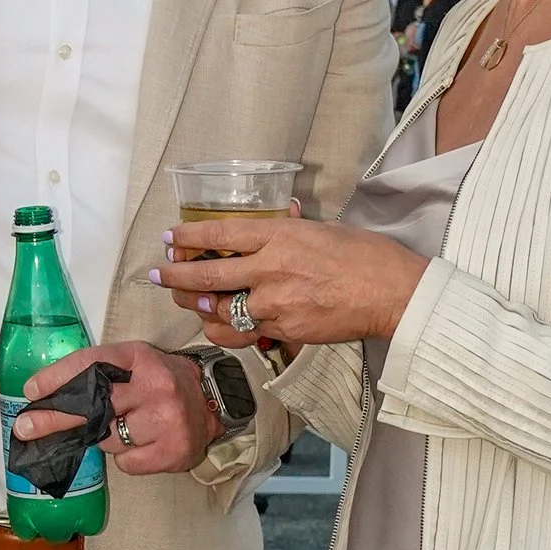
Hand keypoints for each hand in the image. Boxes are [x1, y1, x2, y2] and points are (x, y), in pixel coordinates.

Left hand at [12, 341, 213, 476]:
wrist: (210, 402)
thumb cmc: (157, 383)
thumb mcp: (130, 365)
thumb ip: (92, 375)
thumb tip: (34, 393)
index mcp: (138, 357)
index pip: (92, 364)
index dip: (58, 377)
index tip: (30, 391)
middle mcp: (154, 385)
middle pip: (94, 406)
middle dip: (54, 418)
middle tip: (24, 428)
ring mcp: (166, 419)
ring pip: (108, 439)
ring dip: (105, 438)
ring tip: (126, 427)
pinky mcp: (173, 450)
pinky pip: (126, 462)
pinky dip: (126, 457)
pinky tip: (141, 443)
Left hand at [153, 205, 426, 352]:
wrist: (392, 293)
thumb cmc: (365, 256)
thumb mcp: (325, 229)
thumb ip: (293, 227)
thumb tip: (281, 216)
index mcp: (280, 235)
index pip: (220, 234)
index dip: (189, 238)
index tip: (170, 238)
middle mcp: (270, 268)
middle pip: (207, 275)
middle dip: (175, 276)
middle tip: (159, 274)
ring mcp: (275, 303)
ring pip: (219, 309)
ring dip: (196, 305)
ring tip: (184, 300)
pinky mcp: (284, 330)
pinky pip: (243, 333)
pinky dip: (225, 329)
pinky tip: (215, 325)